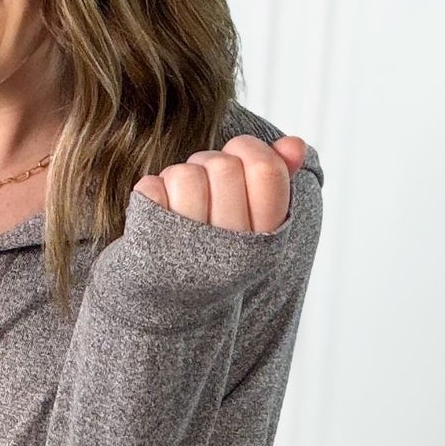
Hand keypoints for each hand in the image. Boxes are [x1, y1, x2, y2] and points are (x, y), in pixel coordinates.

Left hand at [131, 134, 307, 234]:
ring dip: (179, 178)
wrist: (170, 301)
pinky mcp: (151, 247)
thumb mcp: (256, 218)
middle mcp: (233, 248)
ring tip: (181, 203)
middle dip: (210, 164)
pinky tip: (159, 215)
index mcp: (266, 238)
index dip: (248, 149)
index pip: (267, 170)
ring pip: (185, 176)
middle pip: (224, 167)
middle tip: (206, 187)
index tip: (237, 159)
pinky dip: (152, 192)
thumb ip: (278, 177)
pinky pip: (151, 189)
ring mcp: (190, 251)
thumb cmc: (216, 247)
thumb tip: (293, 144)